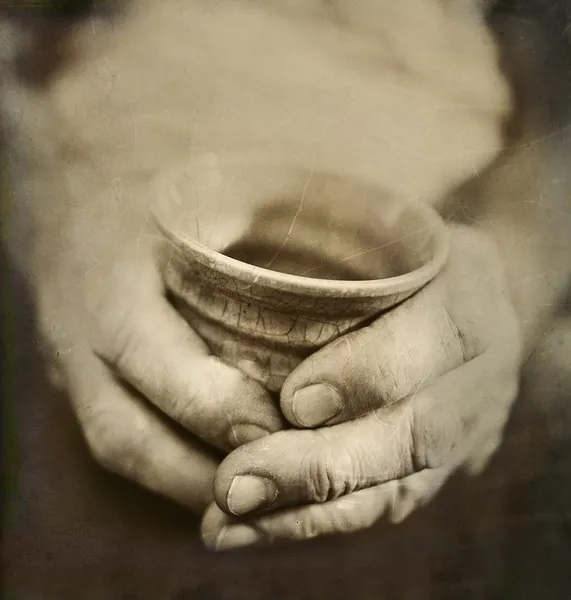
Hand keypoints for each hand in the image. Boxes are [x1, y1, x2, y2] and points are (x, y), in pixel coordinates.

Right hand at [20, 170, 284, 513]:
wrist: (64, 196)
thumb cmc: (147, 194)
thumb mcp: (192, 198)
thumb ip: (251, 232)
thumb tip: (341, 271)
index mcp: (110, 282)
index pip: (153, 360)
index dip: (215, 404)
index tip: (276, 426)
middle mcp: (79, 337)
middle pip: (127, 432)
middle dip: (201, 472)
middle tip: (276, 486)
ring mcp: (71, 368)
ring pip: (120, 450)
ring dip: (186, 487)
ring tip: (253, 502)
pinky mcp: (78, 383)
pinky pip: (118, 442)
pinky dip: (170, 470)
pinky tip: (219, 478)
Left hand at [201, 224, 522, 548]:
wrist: (471, 309)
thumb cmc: (408, 261)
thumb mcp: (391, 234)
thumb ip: (344, 251)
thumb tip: (251, 297)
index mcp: (472, 300)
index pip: (434, 339)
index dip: (368, 374)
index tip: (294, 400)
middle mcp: (478, 377)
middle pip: (415, 435)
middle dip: (323, 463)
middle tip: (237, 481)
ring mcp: (460, 434)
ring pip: (394, 487)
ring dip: (307, 509)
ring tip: (227, 517)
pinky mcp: (430, 469)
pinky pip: (378, 507)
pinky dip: (310, 522)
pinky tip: (246, 528)